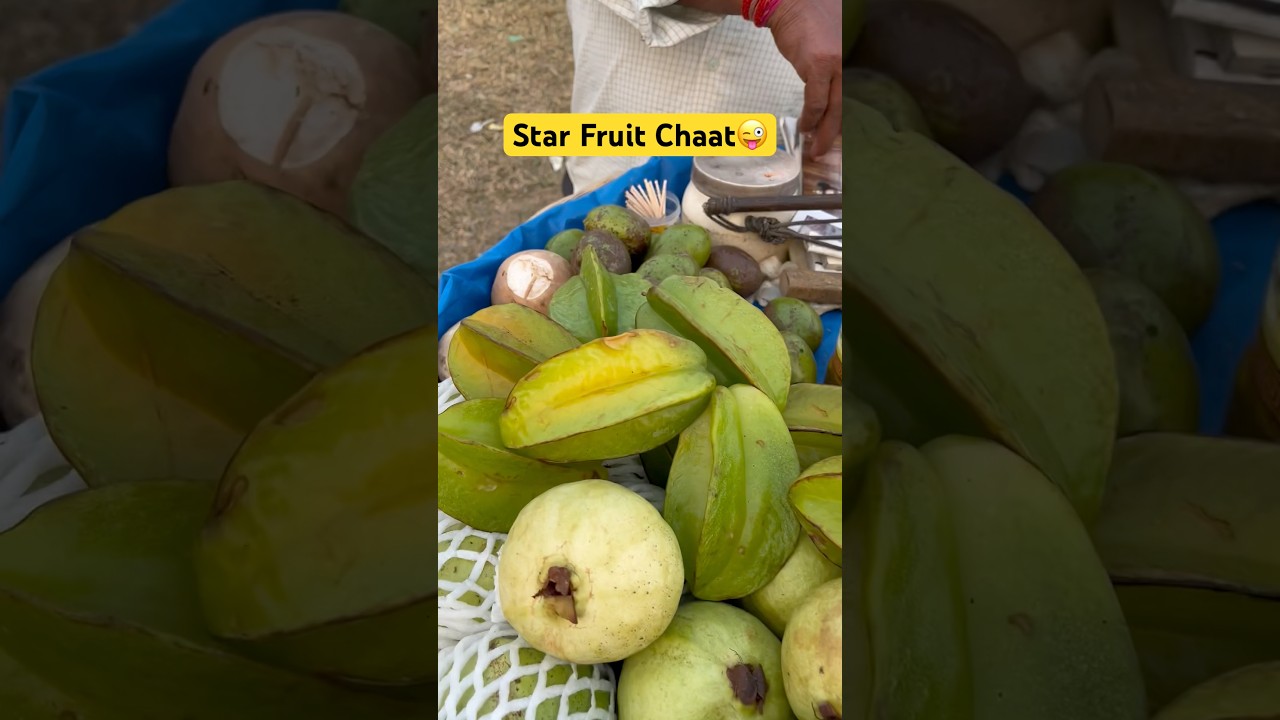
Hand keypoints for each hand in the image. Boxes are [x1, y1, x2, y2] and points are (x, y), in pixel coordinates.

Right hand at [767, 0, 841, 157]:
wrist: (791, 3)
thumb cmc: (805, 21)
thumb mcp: (825, 45)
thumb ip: (828, 67)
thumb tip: (823, 91)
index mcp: (849, 60)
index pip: (848, 97)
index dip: (841, 120)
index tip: (833, 136)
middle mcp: (847, 63)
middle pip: (844, 107)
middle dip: (833, 133)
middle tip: (824, 151)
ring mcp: (835, 64)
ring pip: (832, 108)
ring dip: (822, 131)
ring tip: (814, 147)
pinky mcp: (818, 65)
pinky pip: (815, 101)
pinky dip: (811, 118)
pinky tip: (805, 128)